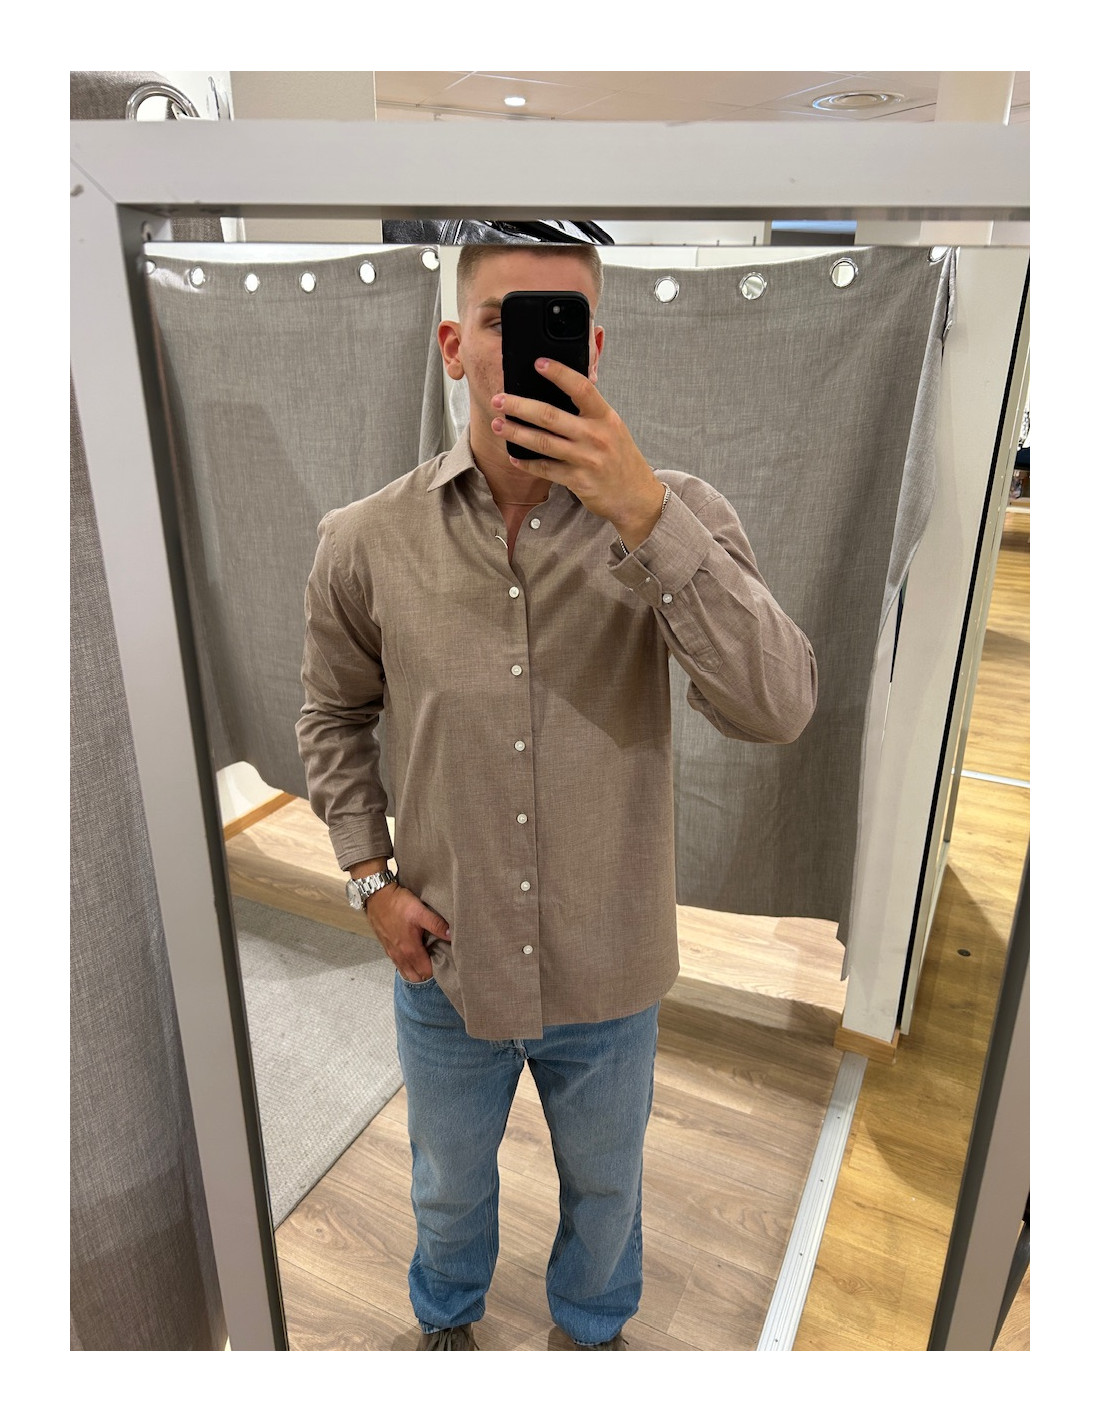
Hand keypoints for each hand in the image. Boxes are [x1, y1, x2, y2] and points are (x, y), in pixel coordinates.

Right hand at [365, 883, 450, 982]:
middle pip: (416, 976)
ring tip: (427, 958)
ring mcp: (391, 953)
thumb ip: (436, 925)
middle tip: (437, 960)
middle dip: (427, 973)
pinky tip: (414, 953)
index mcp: (410, 950)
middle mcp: (400, 956)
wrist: (376, 896)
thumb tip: (452, 936)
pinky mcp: (386, 947)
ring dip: (416, 970)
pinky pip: (398, 964)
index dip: (437, 969)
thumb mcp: (420, 912)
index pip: (426, 972)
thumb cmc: (399, 904)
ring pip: (406, 972)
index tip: (445, 961)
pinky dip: (407, 965)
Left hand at [489, 359, 663, 529]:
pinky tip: (514, 456)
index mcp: (605, 417)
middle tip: (500, 400)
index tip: (539, 363)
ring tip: (498, 425)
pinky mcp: (578, 481)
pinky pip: (546, 469)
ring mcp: (587, 459)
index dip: (559, 374)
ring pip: (543, 442)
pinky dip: (527, 463)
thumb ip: (589, 412)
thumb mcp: (613, 428)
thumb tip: (559, 392)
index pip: (581, 388)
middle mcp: (596, 436)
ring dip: (516, 433)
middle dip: (520, 406)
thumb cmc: (620, 458)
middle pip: (550, 416)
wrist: (636, 496)